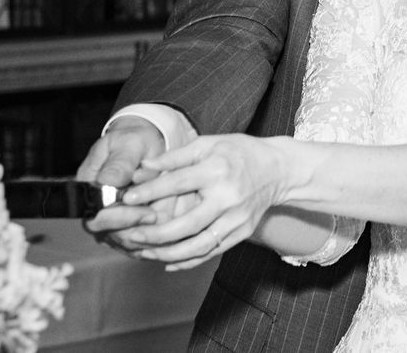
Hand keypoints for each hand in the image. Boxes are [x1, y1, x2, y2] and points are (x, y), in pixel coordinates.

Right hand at [77, 117, 173, 250]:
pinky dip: (155, 236)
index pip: (97, 217)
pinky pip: (140, 241)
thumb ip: (119, 164)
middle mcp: (96, 209)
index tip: (146, 211)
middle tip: (159, 216)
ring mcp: (111, 221)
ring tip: (166, 215)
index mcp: (89, 187)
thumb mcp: (128, 144)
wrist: (144, 144)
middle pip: (112, 235)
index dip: (120, 219)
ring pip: (129, 242)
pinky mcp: (128, 226)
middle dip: (138, 228)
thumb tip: (108, 182)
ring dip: (149, 233)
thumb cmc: (133, 140)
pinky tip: (170, 226)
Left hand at [119, 134, 282, 269]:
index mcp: (217, 170)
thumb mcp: (209, 143)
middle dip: (156, 233)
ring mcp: (236, 219)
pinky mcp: (242, 233)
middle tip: (131, 235)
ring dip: (169, 254)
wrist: (278, 169)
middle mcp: (228, 198)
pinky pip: (212, 252)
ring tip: (144, 253)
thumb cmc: (240, 152)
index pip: (178, 182)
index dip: (151, 191)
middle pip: (187, 224)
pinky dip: (189, 261)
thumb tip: (144, 166)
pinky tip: (168, 262)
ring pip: (199, 245)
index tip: (128, 199)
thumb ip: (175, 156)